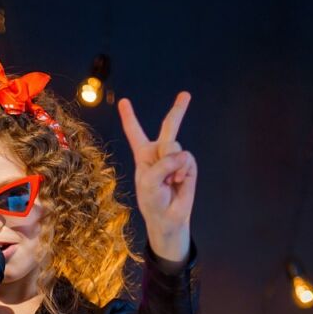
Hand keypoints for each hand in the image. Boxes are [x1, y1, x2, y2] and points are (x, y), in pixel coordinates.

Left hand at [117, 91, 196, 249]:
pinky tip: (177, 182)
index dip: (130, 118)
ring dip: (170, 164)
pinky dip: (182, 171)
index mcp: (144, 155)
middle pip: (169, 126)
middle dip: (178, 110)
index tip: (124, 102)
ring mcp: (175, 158)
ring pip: (174, 145)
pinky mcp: (188, 166)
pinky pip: (187, 158)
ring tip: (168, 181)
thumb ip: (162, 164)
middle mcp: (160, 153)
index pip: (135, 133)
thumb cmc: (152, 201)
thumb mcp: (149, 181)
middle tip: (186, 94)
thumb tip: (182, 155)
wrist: (168, 218)